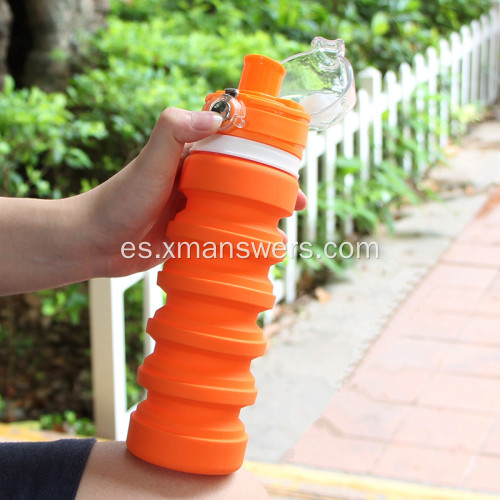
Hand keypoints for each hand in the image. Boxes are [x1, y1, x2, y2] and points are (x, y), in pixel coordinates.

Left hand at [85, 107, 306, 277]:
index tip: (288, 160)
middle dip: (273, 186)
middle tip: (296, 201)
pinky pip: (225, 231)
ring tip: (285, 224)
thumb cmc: (121, 198)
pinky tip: (259, 245)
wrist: (98, 242)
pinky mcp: (195, 233)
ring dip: (263, 212)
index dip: (265, 148)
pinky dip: (244, 236)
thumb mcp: (150, 159)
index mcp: (193, 155)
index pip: (236, 143)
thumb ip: (175, 129)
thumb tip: (219, 116)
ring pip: (239, 205)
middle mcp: (199, 179)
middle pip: (246, 177)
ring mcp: (198, 207)